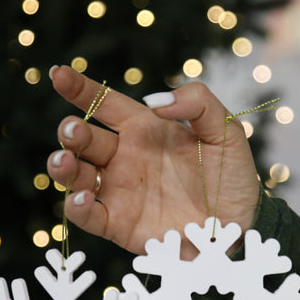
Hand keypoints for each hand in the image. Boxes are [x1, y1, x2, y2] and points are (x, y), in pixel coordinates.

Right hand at [48, 67, 259, 258]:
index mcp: (144, 129)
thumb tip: (156, 101)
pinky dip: (76, 206)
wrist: (240, 225)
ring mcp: (119, 191)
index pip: (105, 104)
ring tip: (65, 161)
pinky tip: (81, 197)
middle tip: (73, 132)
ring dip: (63, 166)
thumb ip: (198, 103)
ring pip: (76, 175)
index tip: (59, 74)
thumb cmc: (232, 177)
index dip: (80, 88)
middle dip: (70, 132)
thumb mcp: (226, 130)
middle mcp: (125, 158)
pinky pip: (88, 215)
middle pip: (83, 139)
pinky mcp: (119, 224)